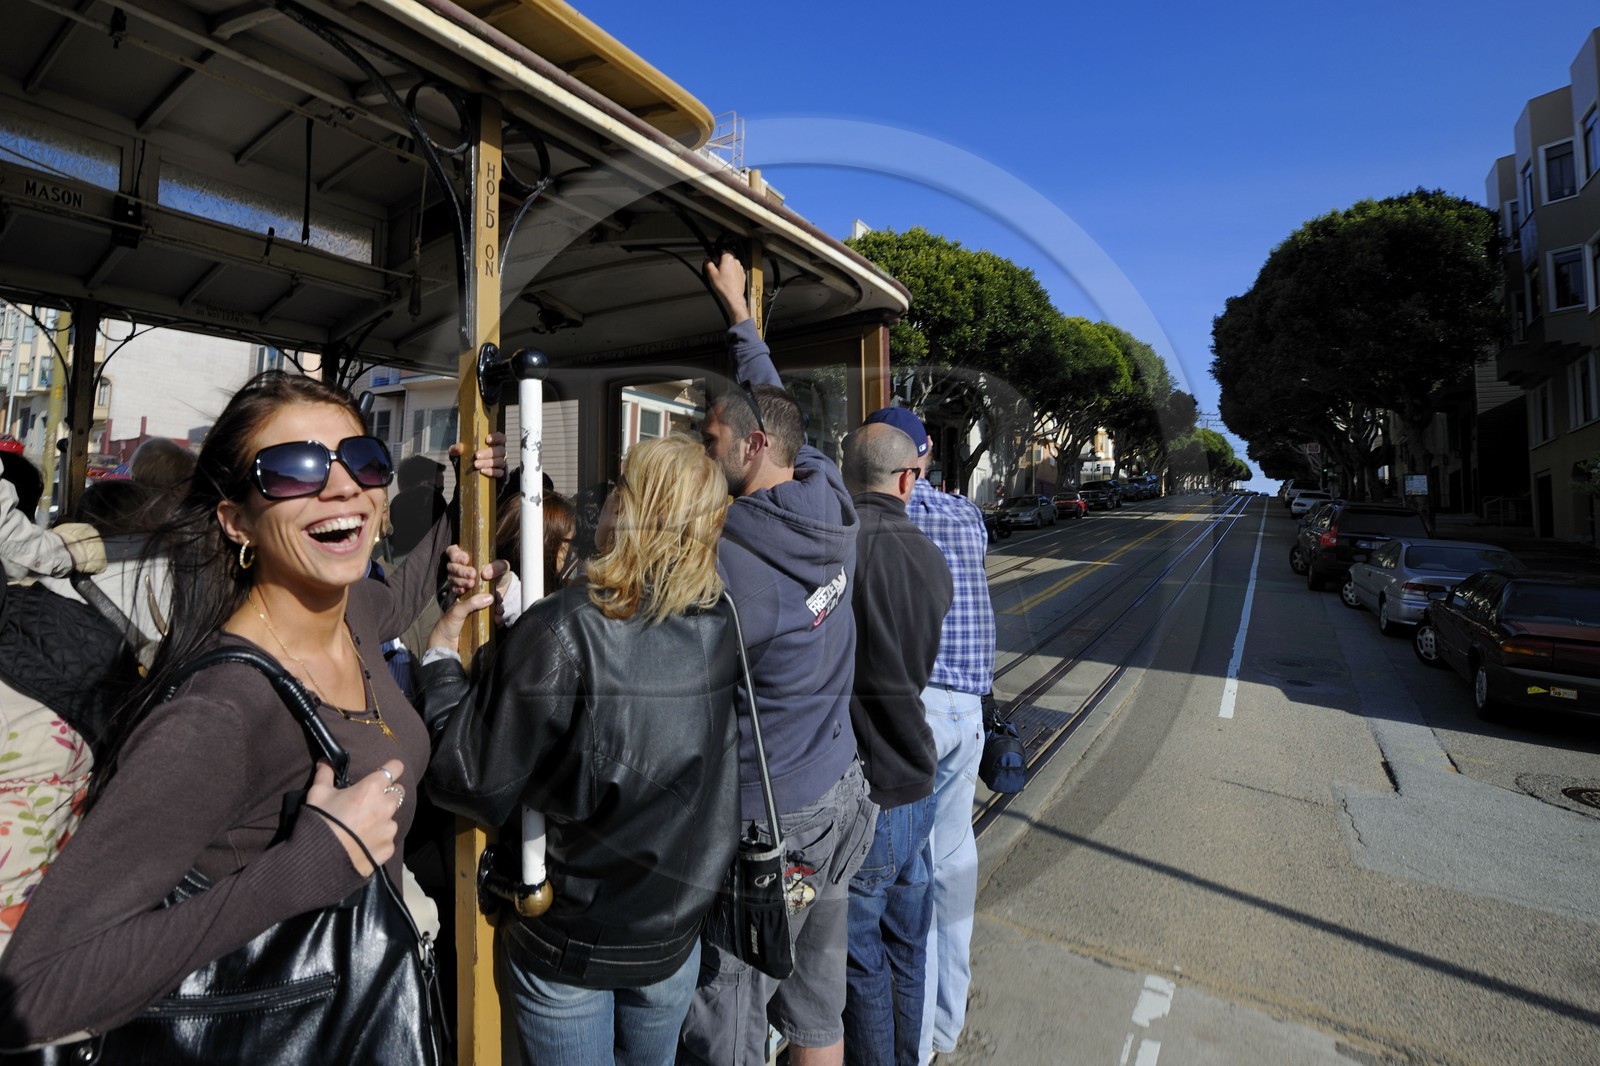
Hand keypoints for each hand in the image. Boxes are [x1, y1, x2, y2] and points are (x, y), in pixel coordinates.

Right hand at [307, 760, 404, 876]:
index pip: (396, 768)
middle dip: (387, 794)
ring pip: (393, 817)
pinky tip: (363, 844)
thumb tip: (325, 761)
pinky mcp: (388, 848)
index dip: (391, 768)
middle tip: (370, 802)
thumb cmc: (320, 821)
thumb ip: (325, 774)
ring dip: (383, 819)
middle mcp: (386, 806)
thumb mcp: (318, 794)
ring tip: (363, 827)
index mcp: (372, 788)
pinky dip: (379, 839)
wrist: (320, 860)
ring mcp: (389, 828)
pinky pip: (388, 839)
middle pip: (398, 792)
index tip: (384, 772)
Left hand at [428, 589, 497, 651]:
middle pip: (489, 601)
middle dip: (496, 603)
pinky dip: (497, 621)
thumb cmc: (448, 625)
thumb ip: (471, 603)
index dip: (490, 592)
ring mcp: (478, 617)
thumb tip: (490, 597)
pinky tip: (498, 622)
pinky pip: (492, 622)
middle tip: (499, 608)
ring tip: (498, 617)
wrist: (445, 645)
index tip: (496, 595)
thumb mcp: (458, 611)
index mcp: (467, 600)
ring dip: (498, 612)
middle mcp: (474, 607)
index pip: (481, 592)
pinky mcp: (482, 627)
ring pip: (492, 611)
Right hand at [443, 543, 506, 597]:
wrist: (500, 589)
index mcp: (466, 554)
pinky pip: (453, 589)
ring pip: (451, 577)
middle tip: (473, 574)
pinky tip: (465, 590)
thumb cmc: (498, 572)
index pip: (453, 551)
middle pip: (451, 565)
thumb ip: (497, 566)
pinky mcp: (458, 589)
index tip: (466, 560)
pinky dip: (458, 589)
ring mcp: (457, 577)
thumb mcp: (502, 567)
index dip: (456, 554)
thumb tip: (485, 573)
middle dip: (461, 570)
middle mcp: (459, 565)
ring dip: (461, 581)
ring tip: (472, 583)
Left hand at [449, 431, 506, 478]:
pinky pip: (500, 473)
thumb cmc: (463, 461)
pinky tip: (482, 471)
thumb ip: (456, 449)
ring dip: (488, 463)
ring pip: (500, 461)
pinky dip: (492, 472)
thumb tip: (458, 448)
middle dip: (488, 453)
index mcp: (492, 444)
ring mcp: (500, 464)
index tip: (487, 440)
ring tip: (476, 465)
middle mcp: (499, 453)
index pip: (500, 438)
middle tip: (477, 455)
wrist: (464, 478)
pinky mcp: (500, 475)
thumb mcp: (457, 454)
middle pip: (500, 450)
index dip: (496, 437)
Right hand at [703, 252, 750, 323]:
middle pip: (726, 259)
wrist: (733, 296)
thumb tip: (706, 259)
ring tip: (722, 278)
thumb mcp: (711, 274)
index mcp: (728, 258)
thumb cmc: (724, 286)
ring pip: (731, 265)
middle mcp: (736, 262)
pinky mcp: (742, 275)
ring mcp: (740, 268)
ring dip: (727, 269)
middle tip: (717, 272)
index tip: (714, 262)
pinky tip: (727, 281)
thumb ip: (708, 264)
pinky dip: (732, 275)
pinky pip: (735, 272)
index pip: (721, 251)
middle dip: (721, 264)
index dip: (716, 257)